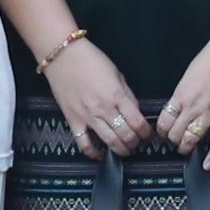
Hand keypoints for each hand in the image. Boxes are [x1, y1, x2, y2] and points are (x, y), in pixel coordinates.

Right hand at [40, 38, 152, 156]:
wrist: (62, 55)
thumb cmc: (90, 60)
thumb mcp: (117, 74)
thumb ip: (127, 95)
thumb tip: (135, 112)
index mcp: (117, 95)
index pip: (138, 123)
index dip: (146, 132)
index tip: (147, 134)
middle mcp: (104, 108)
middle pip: (126, 135)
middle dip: (135, 142)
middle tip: (137, 142)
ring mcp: (87, 116)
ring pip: (110, 142)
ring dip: (121, 149)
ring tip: (124, 149)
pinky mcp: (73, 120)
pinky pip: (84, 143)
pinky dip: (93, 153)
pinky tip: (100, 154)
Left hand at [157, 38, 209, 163]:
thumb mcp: (187, 76)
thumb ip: (182, 94)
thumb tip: (176, 106)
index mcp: (180, 95)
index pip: (163, 121)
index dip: (161, 130)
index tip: (163, 131)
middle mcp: (193, 107)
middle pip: (175, 133)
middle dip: (172, 139)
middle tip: (173, 139)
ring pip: (191, 139)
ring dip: (185, 147)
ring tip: (184, 148)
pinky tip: (207, 165)